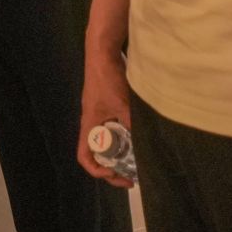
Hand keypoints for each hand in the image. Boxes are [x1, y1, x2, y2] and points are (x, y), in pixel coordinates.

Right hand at [76, 50, 132, 186]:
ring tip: (139, 160)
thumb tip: (147, 144)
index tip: (115, 170)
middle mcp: (93, 124)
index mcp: (90, 126)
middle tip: (132, 177)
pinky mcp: (108, 107)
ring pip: (108, 143)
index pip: (84, 157)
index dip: (97, 169)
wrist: (103, 54)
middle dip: (113, 168)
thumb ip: (132, 124)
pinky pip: (115, 130)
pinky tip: (140, 137)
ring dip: (120, 153)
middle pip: (98, 154)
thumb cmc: (107, 79)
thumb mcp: (122, 104)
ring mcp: (100, 116)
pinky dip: (126, 138)